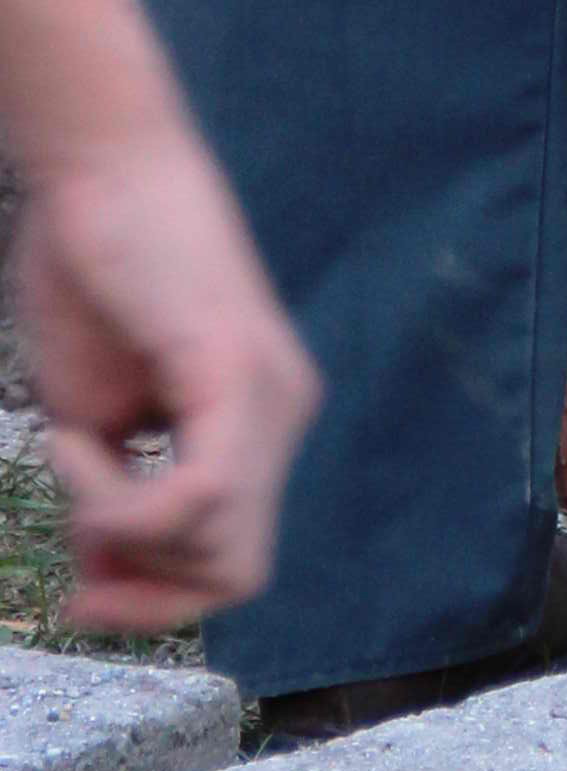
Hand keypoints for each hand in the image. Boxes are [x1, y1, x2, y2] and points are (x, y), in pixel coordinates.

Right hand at [15, 121, 317, 629]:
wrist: (99, 170)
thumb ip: (118, 502)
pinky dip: (121, 501)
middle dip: (145, 595)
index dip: (158, 601)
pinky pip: (199, 499)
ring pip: (221, 552)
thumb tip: (107, 584)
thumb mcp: (99, 424)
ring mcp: (274, 394)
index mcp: (257, 425)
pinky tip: (82, 443)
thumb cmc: (90, 278)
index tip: (82, 589)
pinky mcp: (241, 372)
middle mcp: (284, 413)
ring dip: (121, 532)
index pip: (233, 563)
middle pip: (235, 575)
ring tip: (79, 453)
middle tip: (79, 552)